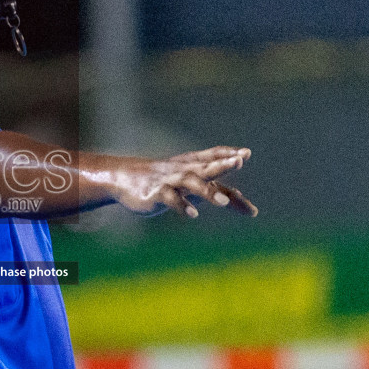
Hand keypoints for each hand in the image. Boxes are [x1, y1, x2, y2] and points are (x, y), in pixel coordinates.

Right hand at [97, 146, 257, 218]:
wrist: (123, 178)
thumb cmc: (163, 180)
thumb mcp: (190, 183)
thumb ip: (215, 190)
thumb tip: (243, 200)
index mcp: (192, 164)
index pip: (212, 156)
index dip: (228, 154)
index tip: (245, 154)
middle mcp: (183, 170)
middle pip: (206, 166)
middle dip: (222, 164)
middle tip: (239, 161)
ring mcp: (170, 181)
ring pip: (190, 182)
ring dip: (207, 191)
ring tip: (223, 203)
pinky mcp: (157, 193)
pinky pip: (171, 198)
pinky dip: (182, 205)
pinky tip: (194, 214)